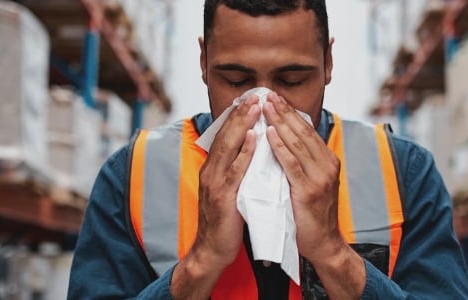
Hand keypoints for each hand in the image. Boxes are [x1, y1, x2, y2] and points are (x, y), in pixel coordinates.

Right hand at [172, 96, 259, 298]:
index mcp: (212, 169)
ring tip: (256, 107)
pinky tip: (256, 138)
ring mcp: (215, 183)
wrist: (212, 251)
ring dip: (243, 125)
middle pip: (225, 136)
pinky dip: (246, 152)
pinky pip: (236, 170)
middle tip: (255, 95)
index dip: (236, 117)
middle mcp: (210, 172)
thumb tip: (250, 152)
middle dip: (240, 114)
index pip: (224, 136)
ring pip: (229, 147)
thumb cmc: (225, 222)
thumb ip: (235, 172)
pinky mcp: (223, 197)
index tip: (249, 99)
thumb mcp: (229, 191)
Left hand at [262, 93, 365, 298]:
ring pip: (297, 143)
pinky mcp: (310, 190)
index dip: (290, 112)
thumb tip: (283, 142)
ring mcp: (320, 177)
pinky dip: (280, 147)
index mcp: (327, 160)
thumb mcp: (310, 183)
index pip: (307, 130)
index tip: (275, 97)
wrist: (324, 244)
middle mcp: (327, 165)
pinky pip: (292, 164)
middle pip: (302, 131)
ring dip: (280, 122)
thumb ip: (301, 163)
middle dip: (284, 111)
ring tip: (265, 106)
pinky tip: (269, 134)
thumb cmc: (312, 215)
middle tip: (268, 94)